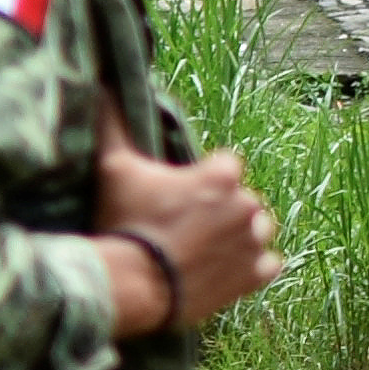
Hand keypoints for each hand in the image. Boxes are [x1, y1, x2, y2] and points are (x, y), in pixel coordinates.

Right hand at [96, 119, 280, 332]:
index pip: (225, 165)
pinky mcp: (254, 276)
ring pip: (257, 230)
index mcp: (221, 175)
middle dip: (220, 207)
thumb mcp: (113, 169)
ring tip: (205, 247)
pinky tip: (226, 268)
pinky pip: (268, 264)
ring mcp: (253, 243)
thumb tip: (100, 84)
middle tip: (184, 225)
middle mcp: (246, 204)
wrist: (133, 285)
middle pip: (241, 198)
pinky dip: (252, 266)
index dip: (202, 178)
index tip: (178, 193)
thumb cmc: (125, 222)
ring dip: (239, 235)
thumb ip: (112, 124)